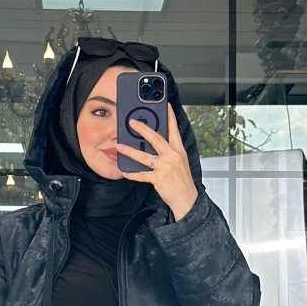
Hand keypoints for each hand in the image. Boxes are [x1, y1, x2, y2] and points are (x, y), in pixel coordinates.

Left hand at [122, 105, 198, 220]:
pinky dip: (132, 174)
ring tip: (119, 146)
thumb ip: (169, 152)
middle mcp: (172, 156)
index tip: (165, 105)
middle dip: (142, 129)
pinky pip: (142, 174)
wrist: (187, 199)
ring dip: (130, 151)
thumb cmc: (182, 182)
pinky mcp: (159, 178)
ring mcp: (165, 167)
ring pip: (144, 156)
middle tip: (132, 122)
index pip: (174, 130)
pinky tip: (125, 172)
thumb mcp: (180, 162)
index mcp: (178, 150)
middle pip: (156, 138)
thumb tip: (154, 145)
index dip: (170, 117)